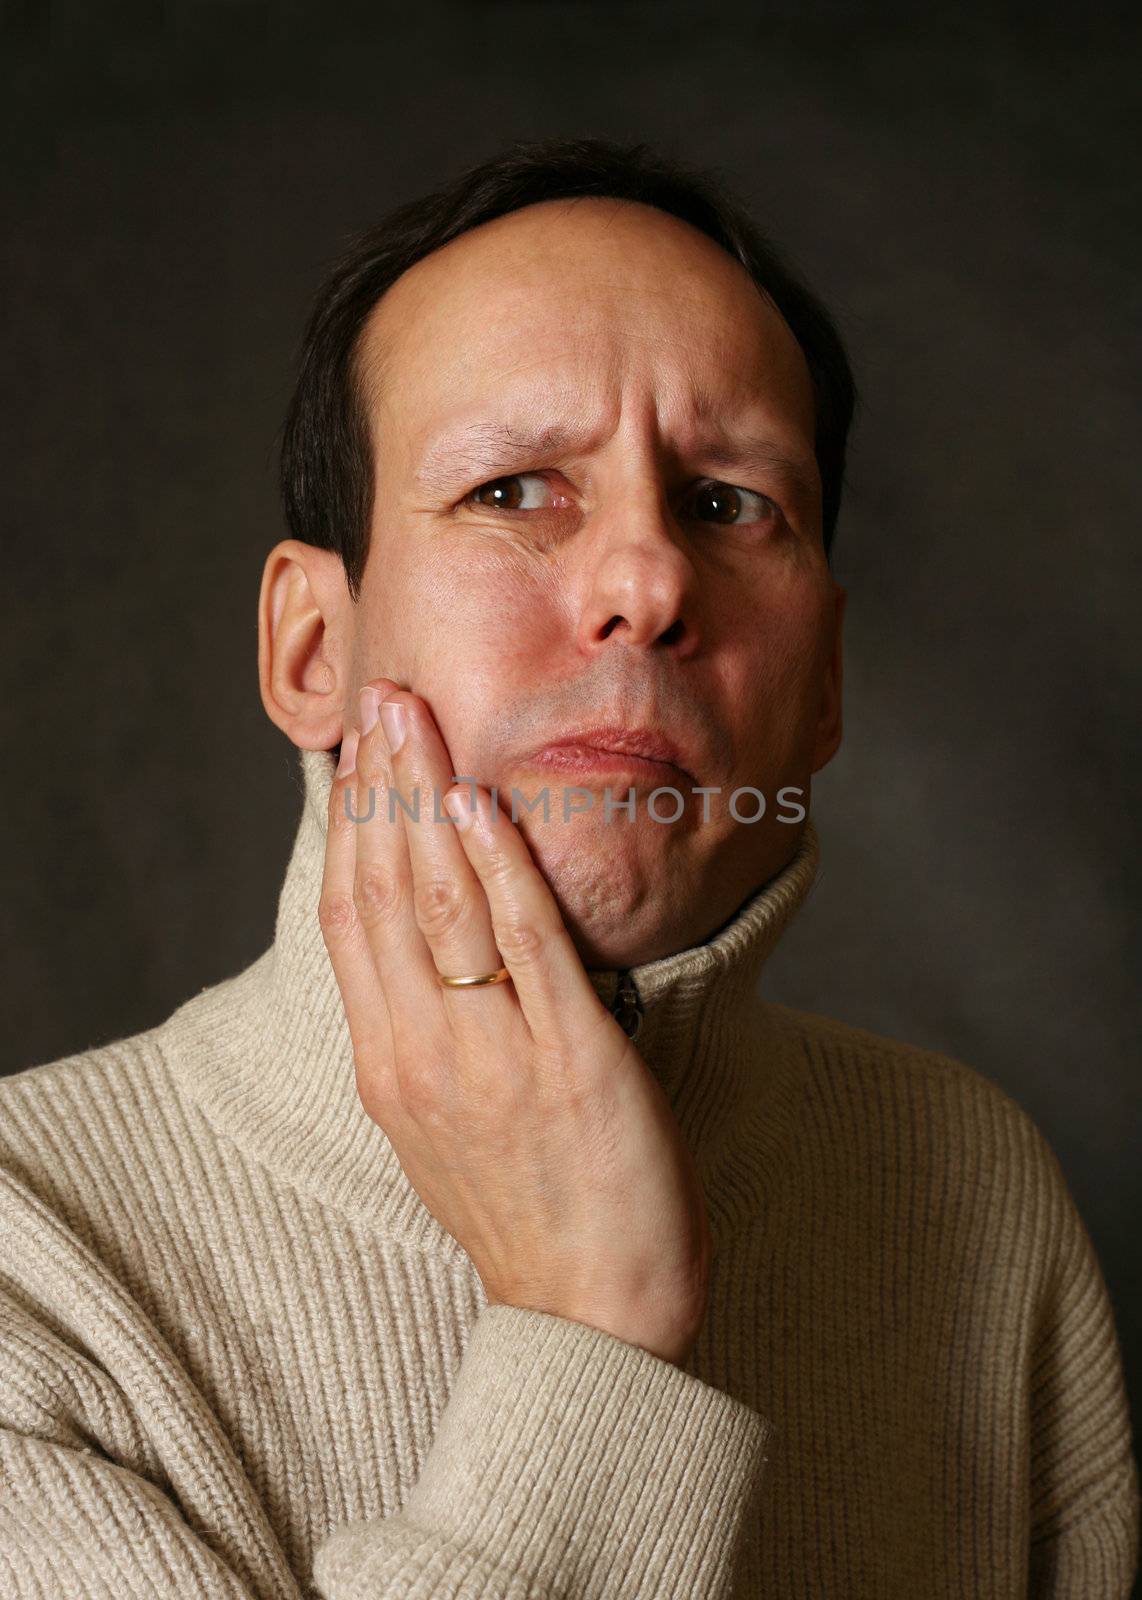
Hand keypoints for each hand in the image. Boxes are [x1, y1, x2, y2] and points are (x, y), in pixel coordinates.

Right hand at [317, 677, 712, 1367]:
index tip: (354, 756)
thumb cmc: (528, 1211)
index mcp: (389, 1066)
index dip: (349, 830)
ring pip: (442, 905)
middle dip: (379, 788)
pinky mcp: (573, 1061)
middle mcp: (423, 1054)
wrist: (595, 1318)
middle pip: (384, 894)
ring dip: (425, 801)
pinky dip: (500, 866)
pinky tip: (482, 802)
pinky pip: (528, 947)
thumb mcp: (440, 1124)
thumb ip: (423, 1033)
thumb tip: (422, 946)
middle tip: (383, 700)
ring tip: (419, 720)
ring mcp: (494, 1057)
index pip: (349, 921)